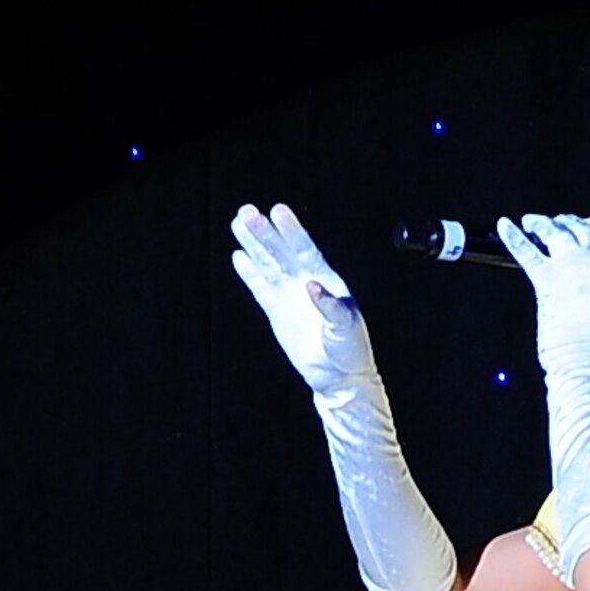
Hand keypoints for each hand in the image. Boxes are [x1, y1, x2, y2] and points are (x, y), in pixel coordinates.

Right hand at [230, 203, 375, 395]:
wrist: (340, 378)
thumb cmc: (351, 351)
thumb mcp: (347, 327)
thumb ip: (330, 306)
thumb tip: (311, 284)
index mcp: (328, 281)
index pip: (305, 250)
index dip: (292, 231)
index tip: (278, 212)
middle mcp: (307, 283)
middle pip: (282, 252)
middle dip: (265, 233)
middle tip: (247, 212)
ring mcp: (291, 297)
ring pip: (268, 265)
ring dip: (254, 245)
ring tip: (238, 223)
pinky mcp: (278, 313)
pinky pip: (261, 289)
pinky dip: (250, 274)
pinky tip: (239, 257)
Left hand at [495, 213, 589, 373]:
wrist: (585, 363)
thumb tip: (581, 280)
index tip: (581, 225)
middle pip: (582, 228)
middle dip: (566, 222)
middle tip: (552, 224)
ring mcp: (571, 270)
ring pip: (556, 232)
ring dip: (541, 223)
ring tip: (530, 222)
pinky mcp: (548, 280)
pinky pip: (528, 252)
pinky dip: (513, 237)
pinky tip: (504, 227)